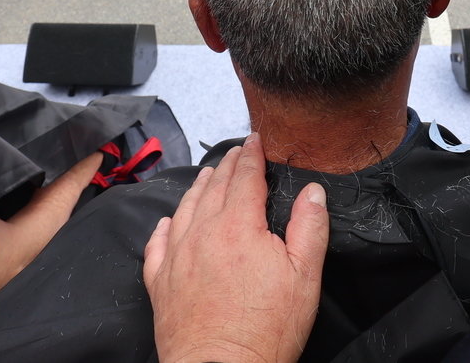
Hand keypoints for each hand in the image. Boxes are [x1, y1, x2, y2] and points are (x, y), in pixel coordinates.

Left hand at [144, 135, 327, 362]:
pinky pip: (157, 244)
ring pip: (185, 209)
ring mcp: (176, 259)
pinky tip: (168, 222)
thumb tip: (312, 191)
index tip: (255, 140)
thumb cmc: (265, 330)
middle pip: (214, 187)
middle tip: (237, 151)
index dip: (252, 155)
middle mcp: (202, 234)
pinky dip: (164, 227)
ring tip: (208, 176)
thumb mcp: (304, 277)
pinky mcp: (160, 284)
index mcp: (238, 227)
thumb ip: (309, 227)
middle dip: (228, 165)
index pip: (245, 177)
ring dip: (199, 188)